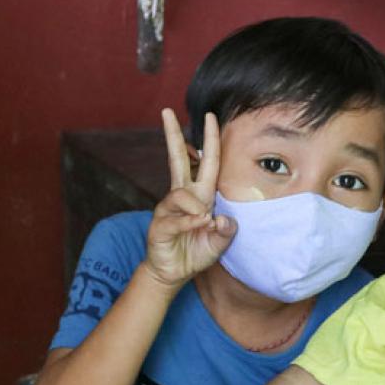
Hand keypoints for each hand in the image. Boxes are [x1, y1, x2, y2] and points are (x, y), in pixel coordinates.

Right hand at [141, 109, 236, 289]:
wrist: (174, 273)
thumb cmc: (197, 251)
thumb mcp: (219, 243)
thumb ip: (225, 232)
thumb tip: (221, 219)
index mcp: (201, 194)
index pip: (207, 161)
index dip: (209, 139)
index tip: (210, 116)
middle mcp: (183, 196)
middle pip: (176, 159)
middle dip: (172, 134)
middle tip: (167, 111)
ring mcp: (168, 208)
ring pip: (180, 194)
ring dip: (195, 207)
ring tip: (204, 221)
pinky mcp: (159, 224)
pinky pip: (175, 218)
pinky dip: (189, 222)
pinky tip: (198, 225)